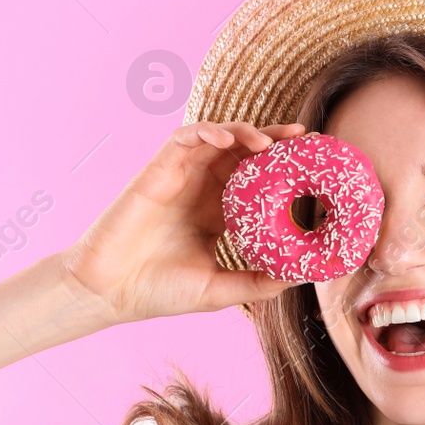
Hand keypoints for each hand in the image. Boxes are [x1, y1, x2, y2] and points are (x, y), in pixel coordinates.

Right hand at [59, 120, 307, 325]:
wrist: (110, 292)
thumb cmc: (159, 291)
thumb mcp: (220, 289)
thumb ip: (258, 283)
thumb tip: (301, 277)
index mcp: (218, 212)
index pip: (256, 178)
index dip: (283, 168)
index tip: (314, 164)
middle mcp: (201, 189)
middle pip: (242, 151)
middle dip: (273, 140)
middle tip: (303, 139)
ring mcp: (179, 176)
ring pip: (217, 138)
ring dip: (244, 132)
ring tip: (268, 142)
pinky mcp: (157, 170)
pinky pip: (184, 139)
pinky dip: (206, 132)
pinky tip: (226, 141)